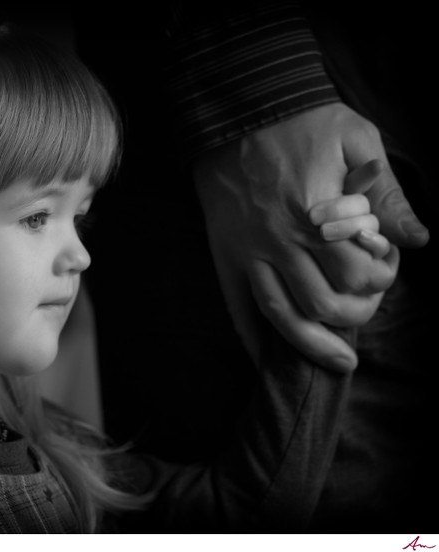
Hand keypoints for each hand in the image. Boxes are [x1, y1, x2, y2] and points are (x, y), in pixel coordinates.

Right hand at [193, 103, 426, 372]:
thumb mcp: (355, 140)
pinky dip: (254, 337)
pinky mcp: (224, 255)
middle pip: (322, 304)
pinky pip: (236, 306)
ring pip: (280, 315)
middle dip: (354, 315)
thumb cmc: (300, 123)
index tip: (386, 269)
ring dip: (311, 346)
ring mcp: (248, 251)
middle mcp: (280, 241)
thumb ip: (386, 193)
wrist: (236, 111)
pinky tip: (268, 355)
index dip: (382, 281)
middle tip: (364, 304)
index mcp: (317, 215)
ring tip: (336, 363)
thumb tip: (417, 239)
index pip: (357, 274)